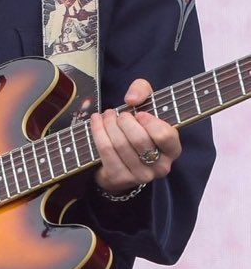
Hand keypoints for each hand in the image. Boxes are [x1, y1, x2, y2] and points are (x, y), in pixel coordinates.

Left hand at [90, 78, 181, 194]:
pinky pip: (106, 150)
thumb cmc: (139, 126)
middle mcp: (160, 166)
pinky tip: (96, 121)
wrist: (122, 158)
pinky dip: (98, 131)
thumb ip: (143, 90)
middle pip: (139, 140)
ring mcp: (140, 176)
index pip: (165, 135)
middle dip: (124, 121)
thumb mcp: (147, 103)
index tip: (139, 114)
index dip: (149, 121)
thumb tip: (131, 99)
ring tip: (106, 115)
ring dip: (109, 124)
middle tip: (119, 114)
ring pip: (120, 144)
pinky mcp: (119, 178)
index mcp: (173, 149)